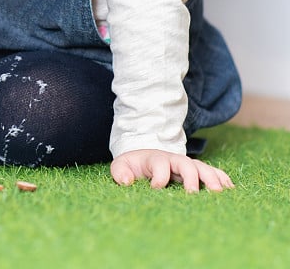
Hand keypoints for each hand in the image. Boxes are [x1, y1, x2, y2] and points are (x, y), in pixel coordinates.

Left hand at [111, 149, 234, 192]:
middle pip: (186, 164)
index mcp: (155, 158)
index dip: (159, 176)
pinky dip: (222, 179)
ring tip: (219, 193)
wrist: (145, 158)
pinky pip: (213, 172)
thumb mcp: (122, 166)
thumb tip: (126, 181)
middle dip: (190, 178)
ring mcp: (188, 165)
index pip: (160, 164)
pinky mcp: (198, 172)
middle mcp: (174, 160)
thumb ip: (120, 172)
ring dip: (212, 179)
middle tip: (194, 194)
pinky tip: (230, 190)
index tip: (156, 188)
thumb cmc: (133, 166)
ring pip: (203, 168)